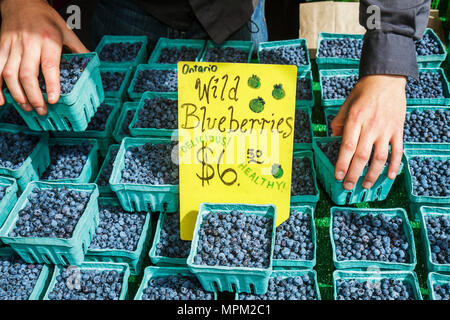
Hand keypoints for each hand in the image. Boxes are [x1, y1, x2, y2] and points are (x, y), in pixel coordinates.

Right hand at [0, 0, 87, 114]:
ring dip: (18, 95)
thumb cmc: (46, 18)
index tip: (53, 100)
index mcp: (48, 40)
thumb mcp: (67, 31)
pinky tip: (2, 101)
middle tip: (41, 110)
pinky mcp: (0, 47)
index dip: (51, 84)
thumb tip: (92, 66)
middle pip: (27, 74)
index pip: (49, 65)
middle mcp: (29, 44)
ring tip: (27, 107)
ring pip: (10, 74)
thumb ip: (78, 49)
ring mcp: (12, 46)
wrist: (21, 1)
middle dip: (34, 96)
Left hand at [330, 74, 405, 189]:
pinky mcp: (398, 130)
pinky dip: (394, 165)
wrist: (386, 79)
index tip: (338, 176)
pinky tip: (389, 176)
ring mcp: (386, 129)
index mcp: (355, 120)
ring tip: (365, 185)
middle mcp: (371, 126)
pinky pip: (397, 151)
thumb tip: (333, 138)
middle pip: (361, 156)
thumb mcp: (346, 105)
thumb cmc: (363, 92)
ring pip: (380, 158)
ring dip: (372, 174)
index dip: (342, 164)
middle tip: (348, 186)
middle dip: (354, 174)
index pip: (347, 147)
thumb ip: (338, 122)